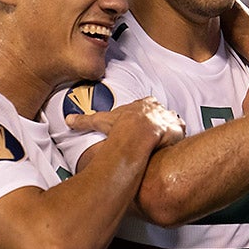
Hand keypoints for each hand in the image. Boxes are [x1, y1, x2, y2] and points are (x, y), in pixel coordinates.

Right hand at [65, 96, 185, 148]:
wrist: (140, 134)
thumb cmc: (122, 126)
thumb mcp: (101, 120)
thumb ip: (85, 120)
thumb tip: (68, 120)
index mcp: (142, 104)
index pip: (144, 103)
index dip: (143, 111)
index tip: (140, 119)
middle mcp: (158, 108)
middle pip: (160, 112)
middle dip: (158, 119)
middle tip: (153, 131)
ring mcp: (169, 118)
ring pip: (171, 121)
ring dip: (169, 128)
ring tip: (163, 139)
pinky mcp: (178, 129)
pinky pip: (181, 131)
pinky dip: (178, 136)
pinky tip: (173, 144)